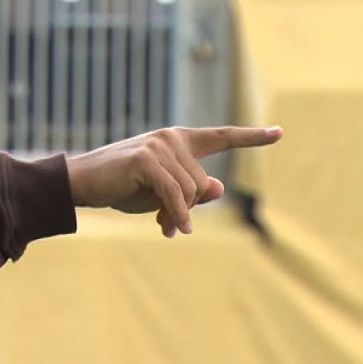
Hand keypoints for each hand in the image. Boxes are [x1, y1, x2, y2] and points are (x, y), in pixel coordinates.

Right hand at [65, 126, 282, 237]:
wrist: (83, 183)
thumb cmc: (122, 187)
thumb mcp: (162, 193)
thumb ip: (191, 191)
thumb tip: (219, 189)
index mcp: (179, 141)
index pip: (221, 137)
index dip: (252, 138)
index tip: (279, 133)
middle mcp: (172, 138)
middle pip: (203, 183)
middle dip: (189, 209)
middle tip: (170, 228)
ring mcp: (160, 146)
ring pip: (190, 191)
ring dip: (178, 215)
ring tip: (164, 228)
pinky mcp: (147, 159)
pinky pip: (174, 194)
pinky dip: (177, 214)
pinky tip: (176, 229)